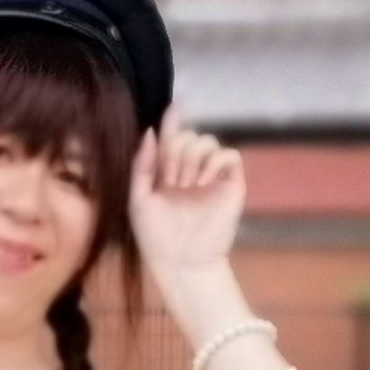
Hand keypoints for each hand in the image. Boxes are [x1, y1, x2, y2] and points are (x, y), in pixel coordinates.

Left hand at [128, 113, 244, 279]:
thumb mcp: (138, 199)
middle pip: (186, 136)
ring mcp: (211, 177)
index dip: (172, 121)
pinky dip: (215, 162)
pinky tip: (204, 182)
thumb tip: (151, 131)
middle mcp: (190, 171)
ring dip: (193, 158)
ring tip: (189, 186)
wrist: (183, 261)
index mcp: (167, 174)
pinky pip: (229, 155)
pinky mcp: (231, 184)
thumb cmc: (157, 237)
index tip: (175, 107)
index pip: (170, 139)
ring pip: (207, 140)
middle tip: (173, 180)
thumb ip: (142, 164)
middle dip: (176, 152)